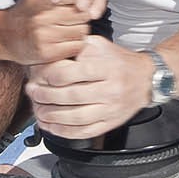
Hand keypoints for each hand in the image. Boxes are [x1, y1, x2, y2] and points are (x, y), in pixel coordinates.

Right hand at [0, 0, 93, 64]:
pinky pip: (76, 47)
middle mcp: (41, 16)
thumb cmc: (23, 14)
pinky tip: (68, 42)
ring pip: (81, 31)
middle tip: (76, 20)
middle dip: (82, 17)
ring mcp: (43, 35)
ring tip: (71, 30)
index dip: (80, 0)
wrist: (1, 36)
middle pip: (81, 14)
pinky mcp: (46, 53)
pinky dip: (77, 45)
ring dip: (81, 31)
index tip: (78, 4)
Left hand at [26, 36, 152, 138]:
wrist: (146, 79)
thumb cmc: (118, 60)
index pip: (73, 74)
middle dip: (46, 96)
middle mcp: (110, 90)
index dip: (52, 76)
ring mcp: (111, 110)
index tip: (40, 76)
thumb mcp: (100, 46)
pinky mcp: (110, 123)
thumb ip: (77, 47)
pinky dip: (65, 132)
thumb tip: (51, 53)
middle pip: (72, 97)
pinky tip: (52, 126)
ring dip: (52, 117)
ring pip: (77, 118)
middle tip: (32, 92)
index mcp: (107, 68)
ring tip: (38, 111)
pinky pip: (85, 132)